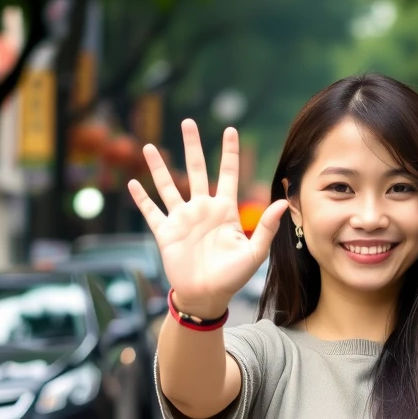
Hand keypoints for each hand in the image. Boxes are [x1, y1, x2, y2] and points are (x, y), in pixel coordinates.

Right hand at [127, 120, 288, 315]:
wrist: (207, 296)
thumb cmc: (233, 277)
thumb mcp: (254, 253)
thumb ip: (266, 227)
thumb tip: (284, 202)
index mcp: (226, 211)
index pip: (229, 174)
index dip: (229, 152)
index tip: (230, 130)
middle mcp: (203, 209)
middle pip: (197, 170)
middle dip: (192, 146)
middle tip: (188, 122)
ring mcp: (182, 219)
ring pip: (168, 186)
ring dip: (158, 167)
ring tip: (148, 146)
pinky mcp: (165, 232)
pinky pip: (151, 212)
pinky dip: (141, 199)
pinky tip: (132, 184)